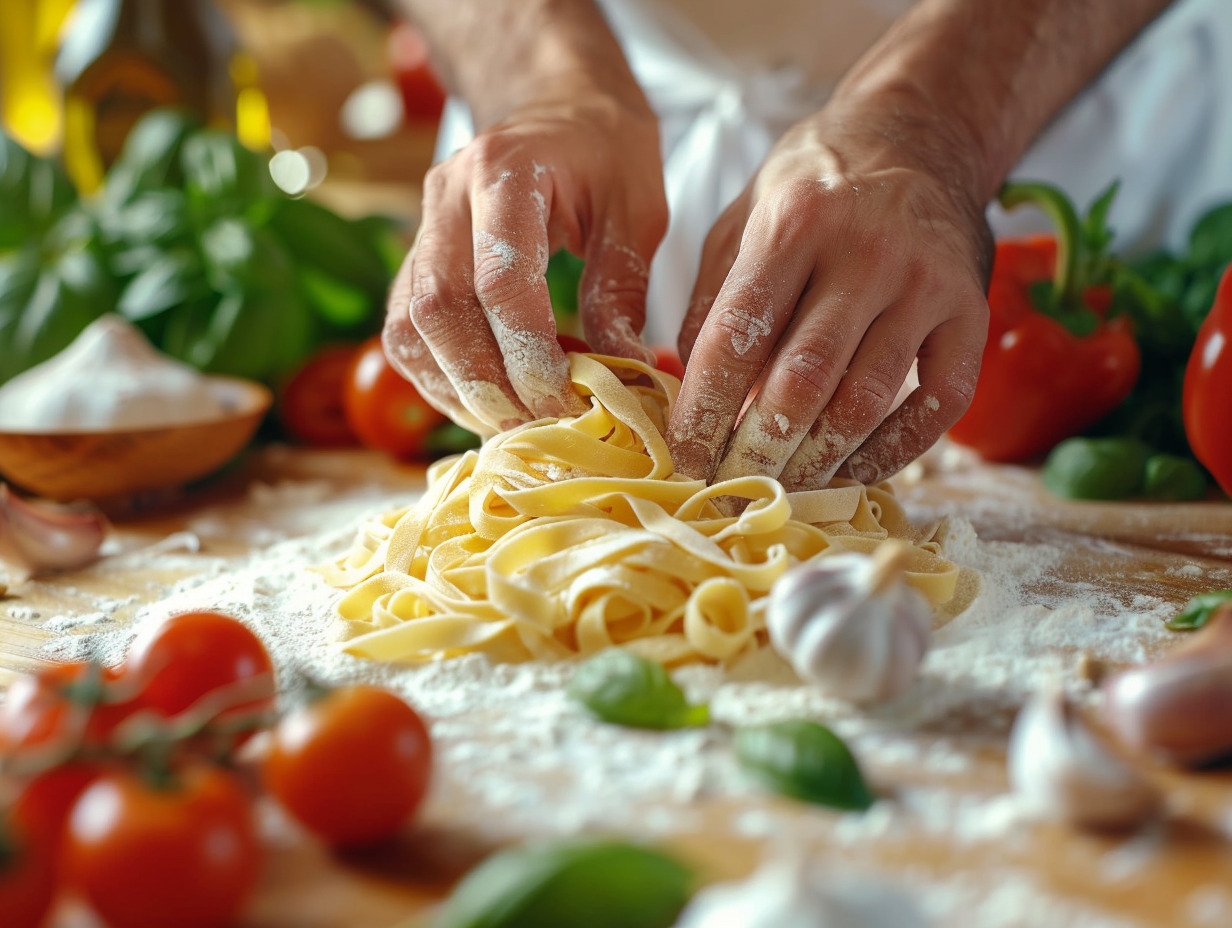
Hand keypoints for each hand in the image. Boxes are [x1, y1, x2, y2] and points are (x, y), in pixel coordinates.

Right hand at [382, 93, 666, 435]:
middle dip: (487, 382)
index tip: (564, 399)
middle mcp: (446, 197)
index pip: (499, 280)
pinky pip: (404, 334)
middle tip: (538, 422)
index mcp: (505, 171)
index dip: (528, 352)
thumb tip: (626, 373)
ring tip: (514, 421)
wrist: (556, 106)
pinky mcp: (414, 261)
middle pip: (438, 310)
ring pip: (409, 328)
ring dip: (458, 389)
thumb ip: (621, 289)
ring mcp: (421, 228)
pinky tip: (486, 401)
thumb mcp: (636, 210)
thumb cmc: (604, 152)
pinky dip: (439, 380)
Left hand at [667, 100, 992, 488]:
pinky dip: (894, 451)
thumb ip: (711, 299)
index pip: (738, 335)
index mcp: (794, 222)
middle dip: (757, 448)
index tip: (683, 455)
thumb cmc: (816, 185)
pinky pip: (937, 404)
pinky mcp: (972, 310)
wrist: (921, 134)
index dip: (704, 407)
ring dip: (818, 459)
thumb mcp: (744, 217)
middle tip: (731, 483)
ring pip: (866, 401)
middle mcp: (865, 251)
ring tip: (783, 483)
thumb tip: (687, 390)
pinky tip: (854, 469)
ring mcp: (926, 283)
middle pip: (802, 380)